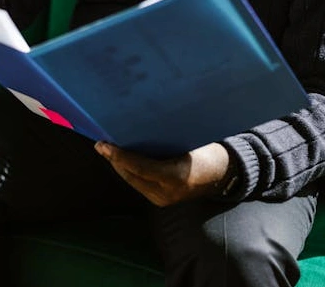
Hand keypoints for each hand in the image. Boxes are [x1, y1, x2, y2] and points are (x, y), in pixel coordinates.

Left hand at [95, 141, 230, 206]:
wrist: (224, 173)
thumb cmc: (208, 151)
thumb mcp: (190, 141)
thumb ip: (165, 139)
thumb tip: (137, 124)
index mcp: (177, 176)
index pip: (141, 167)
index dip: (120, 156)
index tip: (104, 145)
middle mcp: (168, 192)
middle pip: (132, 176)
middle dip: (114, 160)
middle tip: (101, 144)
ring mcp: (164, 199)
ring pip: (133, 181)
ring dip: (119, 166)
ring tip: (106, 150)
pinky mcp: (161, 200)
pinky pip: (139, 184)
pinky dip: (129, 171)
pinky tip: (121, 160)